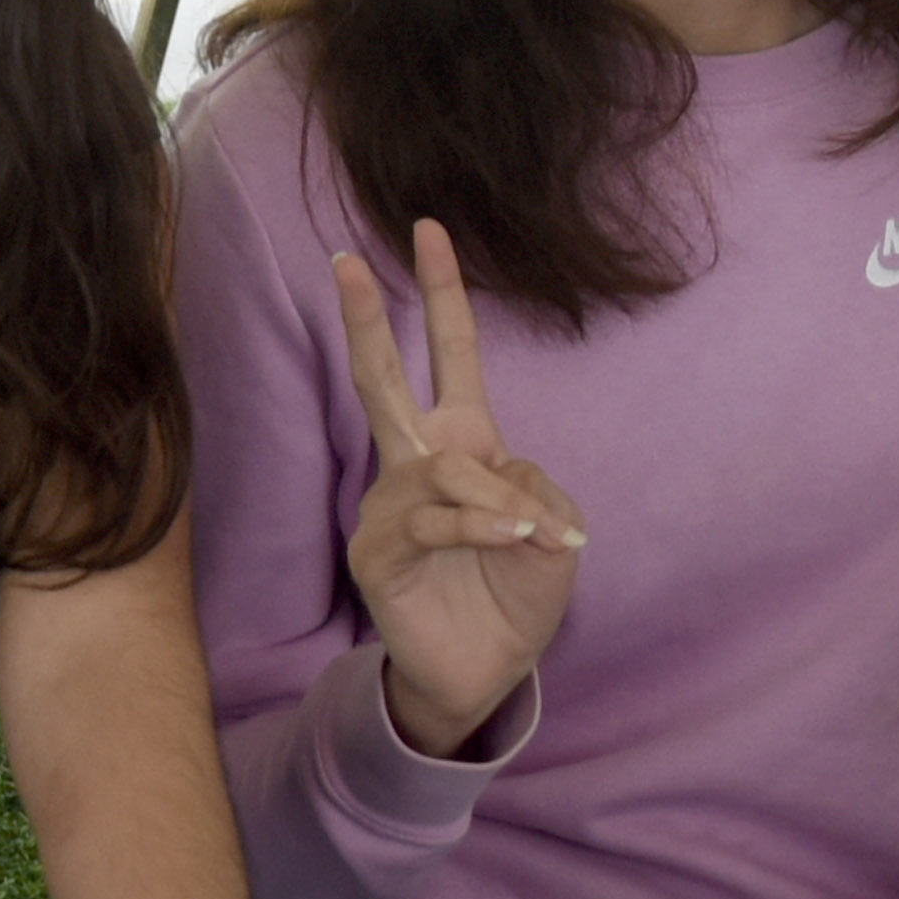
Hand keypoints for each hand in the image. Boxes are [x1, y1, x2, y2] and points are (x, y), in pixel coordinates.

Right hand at [334, 218, 585, 757]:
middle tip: (343, 261)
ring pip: (443, 468)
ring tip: (534, 536)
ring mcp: (390, 506)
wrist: (487, 670)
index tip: (429, 228)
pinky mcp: (378, 552)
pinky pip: (432, 519)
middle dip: (367, 319)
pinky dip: (481, 526)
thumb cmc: (515, 593)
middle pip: (383, 378)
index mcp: (463, 442)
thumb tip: (496, 479)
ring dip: (499, 501)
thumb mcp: (554, 532)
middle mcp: (416, 463)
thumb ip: (536, 489)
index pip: (451, 353)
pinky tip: (512, 540)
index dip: (442, 293)